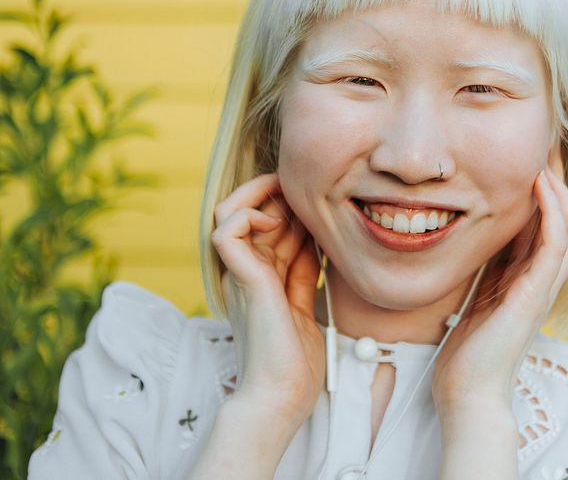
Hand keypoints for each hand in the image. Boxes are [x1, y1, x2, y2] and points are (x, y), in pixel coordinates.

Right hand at [211, 172, 324, 428]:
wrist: (282, 395)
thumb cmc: (294, 360)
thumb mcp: (302, 301)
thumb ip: (302, 270)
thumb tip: (312, 237)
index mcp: (256, 276)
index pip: (262, 224)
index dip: (288, 206)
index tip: (318, 207)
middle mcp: (242, 271)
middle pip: (245, 210)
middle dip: (278, 194)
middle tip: (308, 196)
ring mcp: (238, 273)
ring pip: (227, 209)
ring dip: (260, 194)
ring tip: (290, 200)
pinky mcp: (242, 278)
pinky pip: (226, 228)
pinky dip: (249, 214)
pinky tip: (277, 223)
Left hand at [430, 166, 567, 417]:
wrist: (467, 395)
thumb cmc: (465, 355)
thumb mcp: (474, 298)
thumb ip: (481, 271)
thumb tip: (467, 238)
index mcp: (527, 282)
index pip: (545, 228)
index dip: (543, 194)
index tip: (529, 161)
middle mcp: (542, 283)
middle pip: (566, 223)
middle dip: (558, 185)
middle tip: (544, 149)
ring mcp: (543, 289)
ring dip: (561, 192)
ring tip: (545, 161)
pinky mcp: (536, 296)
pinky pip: (556, 245)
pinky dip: (552, 212)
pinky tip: (539, 187)